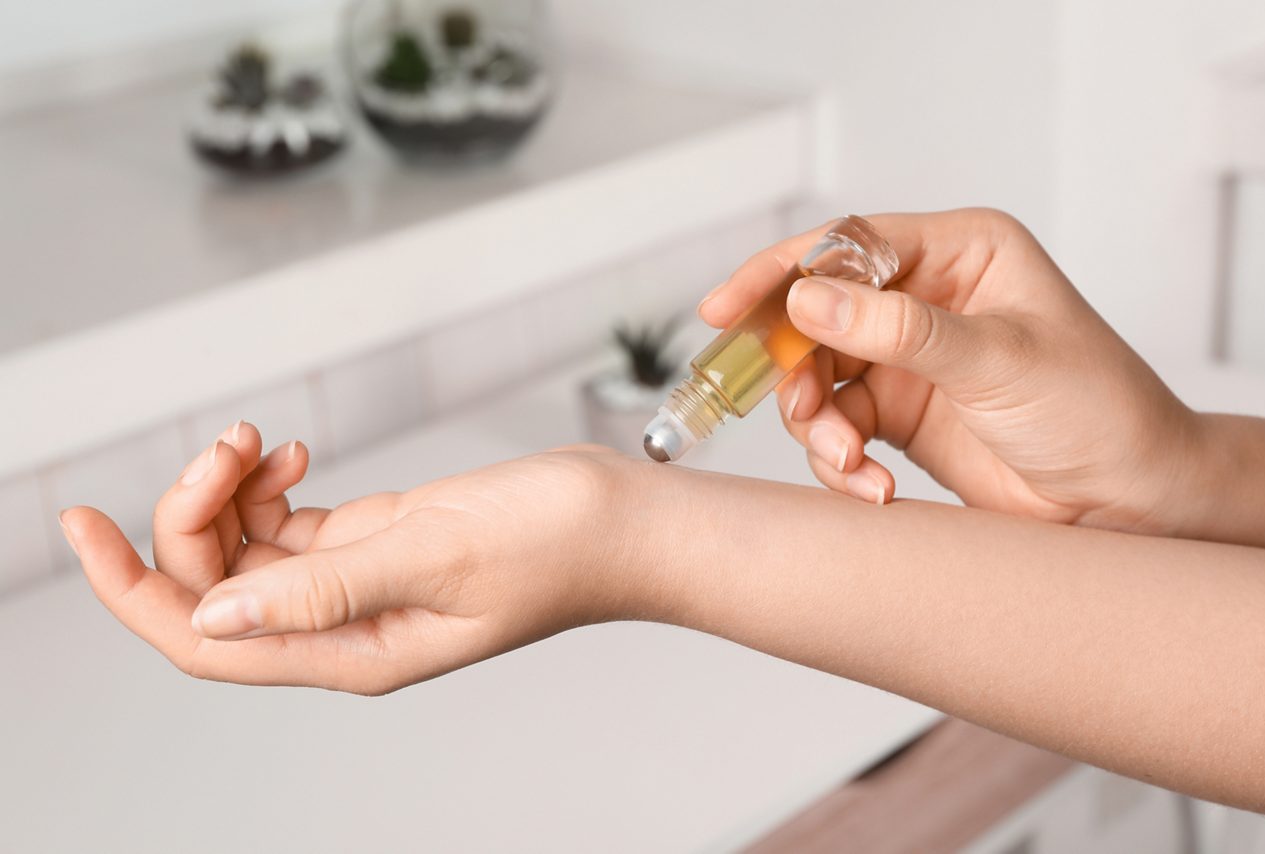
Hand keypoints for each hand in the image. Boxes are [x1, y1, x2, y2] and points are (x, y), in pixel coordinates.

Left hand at [59, 423, 647, 694]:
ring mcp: (358, 584)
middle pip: (218, 588)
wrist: (620, 521)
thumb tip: (214, 618)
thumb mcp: (435, 555)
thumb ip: (322, 588)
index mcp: (353, 650)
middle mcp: (343, 626)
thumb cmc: (555, 544)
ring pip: (248, 553)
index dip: (132, 590)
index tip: (81, 528)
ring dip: (232, 494)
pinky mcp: (377, 544)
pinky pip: (288, 527)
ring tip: (258, 441)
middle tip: (227, 443)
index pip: (208, 641)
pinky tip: (287, 454)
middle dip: (195, 514)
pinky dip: (270, 488)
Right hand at [700, 208, 1201, 535]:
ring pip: (818, 378)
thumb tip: (806, 298)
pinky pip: (839, 428)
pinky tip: (875, 487)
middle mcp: (926, 299)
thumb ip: (897, 329)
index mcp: (960, 254)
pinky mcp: (902, 415)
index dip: (780, 274)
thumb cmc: (1095, 409)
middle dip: (795, 365)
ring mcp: (909, 359)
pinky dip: (841, 461)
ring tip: (849, 460)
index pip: (847, 246)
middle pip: (818, 314)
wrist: (1130, 500)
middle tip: (792, 404)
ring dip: (818, 424)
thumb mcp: (996, 360)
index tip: (728, 311)